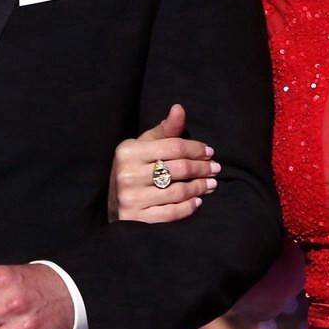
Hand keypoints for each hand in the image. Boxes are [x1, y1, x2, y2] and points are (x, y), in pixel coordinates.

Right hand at [108, 104, 216, 222]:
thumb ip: (164, 130)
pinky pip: (171, 213)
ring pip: (178, 191)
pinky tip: (197, 202)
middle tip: (215, 169)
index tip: (210, 152)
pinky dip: (188, 207)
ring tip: (211, 184)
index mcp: (128, 151)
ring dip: (199, 187)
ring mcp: (131, 198)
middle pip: (178, 168)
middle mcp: (127, 174)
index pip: (173, 146)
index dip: (196, 148)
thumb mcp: (144, 147)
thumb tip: (179, 108)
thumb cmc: (134, 170)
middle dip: (202, 168)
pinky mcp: (136, 219)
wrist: (113, 206)